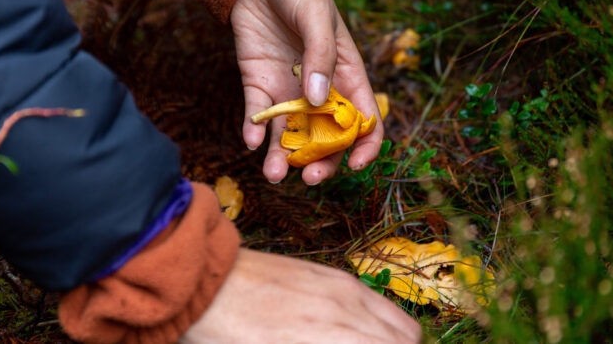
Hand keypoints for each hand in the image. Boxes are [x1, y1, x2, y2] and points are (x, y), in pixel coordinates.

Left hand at [179, 248, 421, 343]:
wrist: (205, 279)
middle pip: (408, 339)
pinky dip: (382, 325)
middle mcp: (347, 309)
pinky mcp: (333, 275)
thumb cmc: (225, 334)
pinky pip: (378, 303)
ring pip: (400, 324)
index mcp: (332, 338)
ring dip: (395, 343)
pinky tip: (358, 337)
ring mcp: (343, 288)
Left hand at [230, 0, 383, 184]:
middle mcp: (318, 89)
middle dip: (321, 161)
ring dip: (284, 157)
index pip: (364, 119)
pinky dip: (254, 131)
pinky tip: (251, 142)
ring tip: (274, 174)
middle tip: (309, 177)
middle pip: (326, 137)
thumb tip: (318, 101)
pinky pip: (258, 115)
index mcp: (346, 73)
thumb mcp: (317, 16)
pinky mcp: (258, 84)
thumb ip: (320, 57)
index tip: (357, 165)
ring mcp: (287, 89)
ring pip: (290, 134)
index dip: (365, 145)